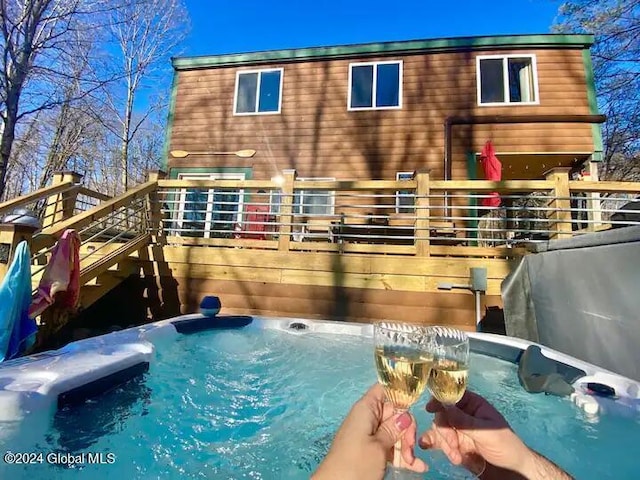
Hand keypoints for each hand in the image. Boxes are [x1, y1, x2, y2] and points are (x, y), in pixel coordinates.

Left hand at [312, 383, 426, 479]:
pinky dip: (402, 456)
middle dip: (407, 429)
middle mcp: (368, 418)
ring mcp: (370, 435)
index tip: (416, 403)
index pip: (384, 389)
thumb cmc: (355, 464)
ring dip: (406, 447)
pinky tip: (417, 467)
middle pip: (395, 413)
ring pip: (395, 432)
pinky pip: (390, 447)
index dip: (401, 392)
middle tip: (410, 447)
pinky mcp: (372, 451)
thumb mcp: (379, 447)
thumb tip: (404, 416)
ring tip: (413, 464)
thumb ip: (393, 430)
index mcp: (366, 409)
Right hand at [419, 391, 530, 474]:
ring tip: (456, 456)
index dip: (440, 399)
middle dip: (445, 430)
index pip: (452, 395)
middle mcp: (463, 413)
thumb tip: (445, 407)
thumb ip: (465, 421)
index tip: (430, 408)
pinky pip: (440, 440)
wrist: (511, 467)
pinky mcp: (455, 442)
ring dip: (444, 442)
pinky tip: (446, 454)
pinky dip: (440, 447)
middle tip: (453, 444)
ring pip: (440, 428)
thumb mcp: (487, 432)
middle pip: (442, 414)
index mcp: (473, 404)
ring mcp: (458, 428)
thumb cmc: (505, 444)